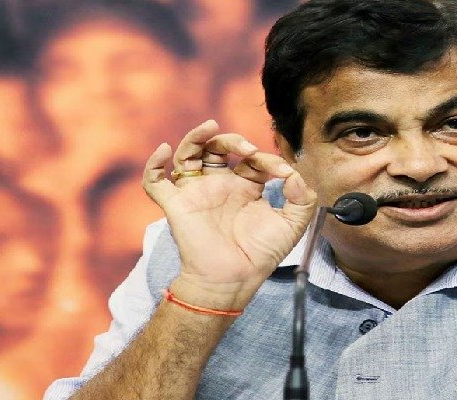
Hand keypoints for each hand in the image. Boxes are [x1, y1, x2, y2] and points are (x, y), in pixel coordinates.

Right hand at [142, 120, 316, 308]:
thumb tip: (295, 175)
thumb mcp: (292, 226)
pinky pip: (155, 182)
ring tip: (210, 127)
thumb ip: (303, 199)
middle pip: (218, 148)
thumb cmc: (260, 256)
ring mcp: (197, 193)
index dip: (268, 158)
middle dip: (233, 140)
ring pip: (188, 154)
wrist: (234, 279)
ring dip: (196, 136)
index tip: (284, 172)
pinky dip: (153, 164)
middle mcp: (219, 186)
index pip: (252, 160)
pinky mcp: (177, 205)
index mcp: (245, 188)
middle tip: (248, 149)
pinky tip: (163, 151)